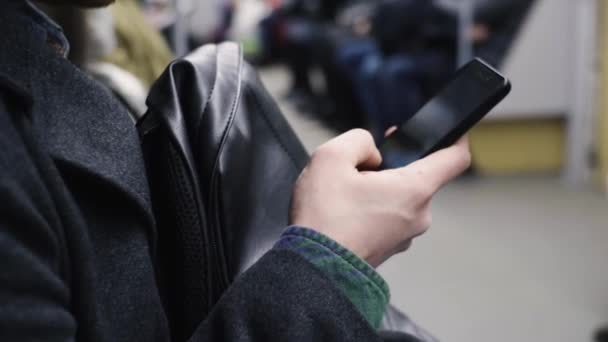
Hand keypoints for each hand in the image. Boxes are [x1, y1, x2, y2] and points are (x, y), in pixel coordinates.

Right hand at [290, 129, 470, 266]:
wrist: (311, 268)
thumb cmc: (323, 218)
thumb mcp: (331, 157)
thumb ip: (359, 139)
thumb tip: (372, 152)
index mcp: (414, 189)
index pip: (455, 158)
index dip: (456, 138)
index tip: (451, 131)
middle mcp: (418, 215)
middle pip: (416, 176)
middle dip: (390, 166)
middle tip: (358, 167)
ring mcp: (404, 236)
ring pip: (398, 198)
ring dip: (377, 189)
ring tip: (344, 195)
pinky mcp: (388, 248)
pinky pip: (386, 218)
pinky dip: (370, 210)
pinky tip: (344, 213)